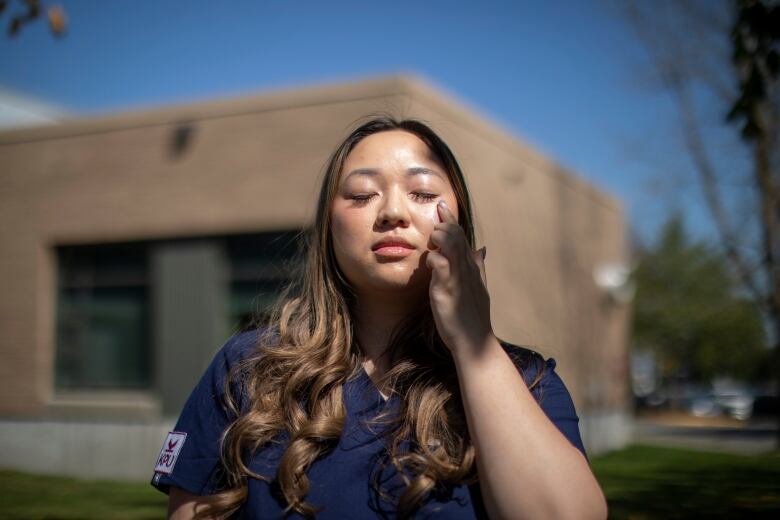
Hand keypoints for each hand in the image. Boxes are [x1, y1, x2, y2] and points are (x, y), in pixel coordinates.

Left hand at [426, 200, 492, 356]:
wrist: (475, 342)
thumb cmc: (473, 317)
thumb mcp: (478, 287)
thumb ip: (478, 267)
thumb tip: (482, 249)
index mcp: (472, 267)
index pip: (462, 237)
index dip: (451, 220)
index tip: (442, 206)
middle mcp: (467, 269)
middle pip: (457, 236)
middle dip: (445, 221)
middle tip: (436, 214)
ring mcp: (459, 278)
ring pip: (451, 245)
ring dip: (440, 235)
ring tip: (433, 237)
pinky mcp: (448, 289)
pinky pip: (441, 265)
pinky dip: (434, 258)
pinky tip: (430, 261)